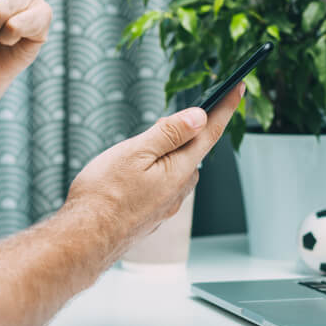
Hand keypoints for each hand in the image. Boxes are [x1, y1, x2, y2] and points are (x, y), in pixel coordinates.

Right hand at [66, 83, 245, 251]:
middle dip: (183, 132)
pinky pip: (161, 184)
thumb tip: (200, 116)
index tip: (240, 87)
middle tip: (159, 120)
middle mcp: (179, 189)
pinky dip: (153, 172)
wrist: (85, 238)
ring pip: (174, 168)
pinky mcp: (152, 214)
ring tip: (135, 152)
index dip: (225, 107)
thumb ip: (168, 134)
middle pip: (191, 150)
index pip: (210, 132)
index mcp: (180, 170)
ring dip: (165, 154)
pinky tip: (130, 176)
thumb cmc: (104, 194)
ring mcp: (166, 204)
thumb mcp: (135, 153)